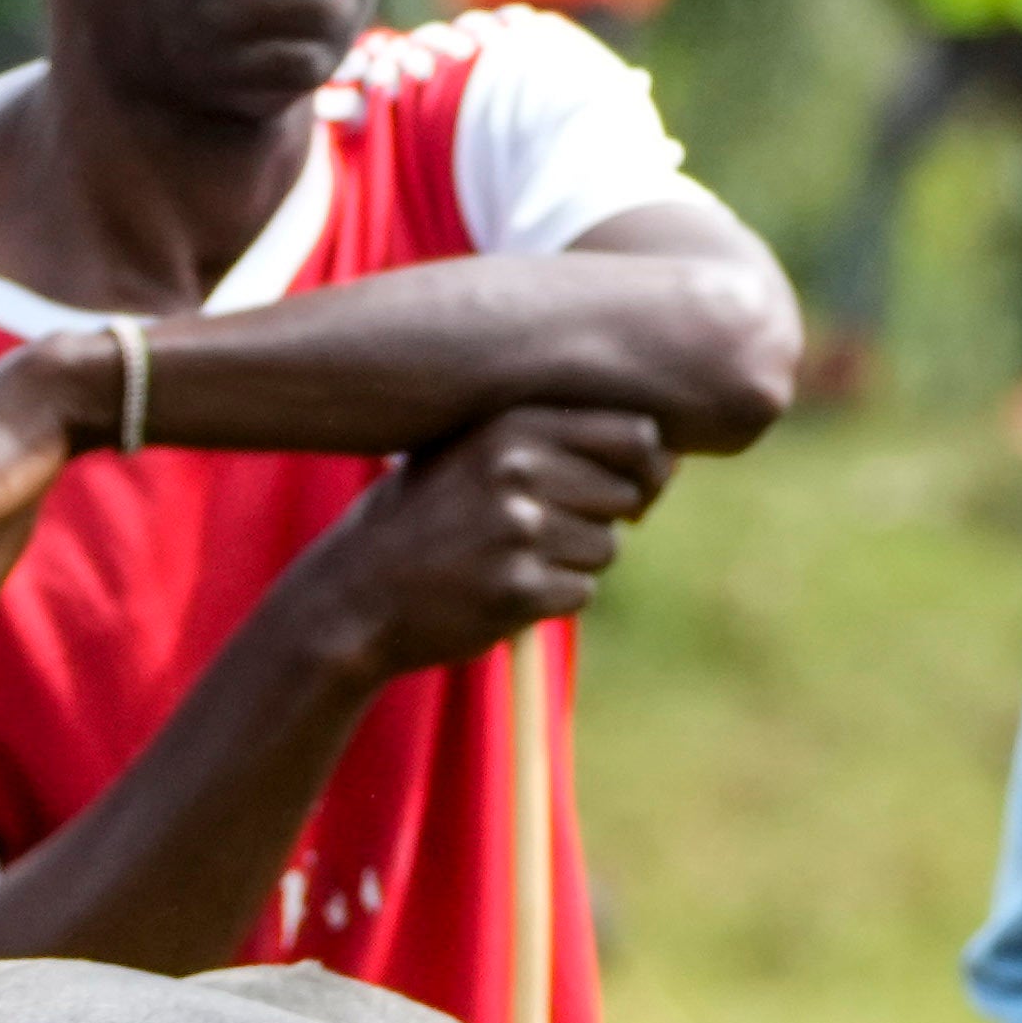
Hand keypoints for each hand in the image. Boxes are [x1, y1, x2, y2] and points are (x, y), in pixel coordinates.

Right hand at [284, 403, 677, 693]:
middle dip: (599, 519)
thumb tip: (668, 459)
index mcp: (513, 423)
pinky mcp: (517, 590)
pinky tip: (500, 591)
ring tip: (509, 561)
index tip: (623, 488)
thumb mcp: (471, 451)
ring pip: (605, 549)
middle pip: (625, 495)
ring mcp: (519, 530)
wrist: (353, 596)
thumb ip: (554, 440)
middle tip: (542, 534)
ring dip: (571, 562)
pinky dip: (552, 599)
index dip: (643, 467)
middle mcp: (520, 468)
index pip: (635, 434)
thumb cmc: (421, 520)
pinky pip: (580, 593)